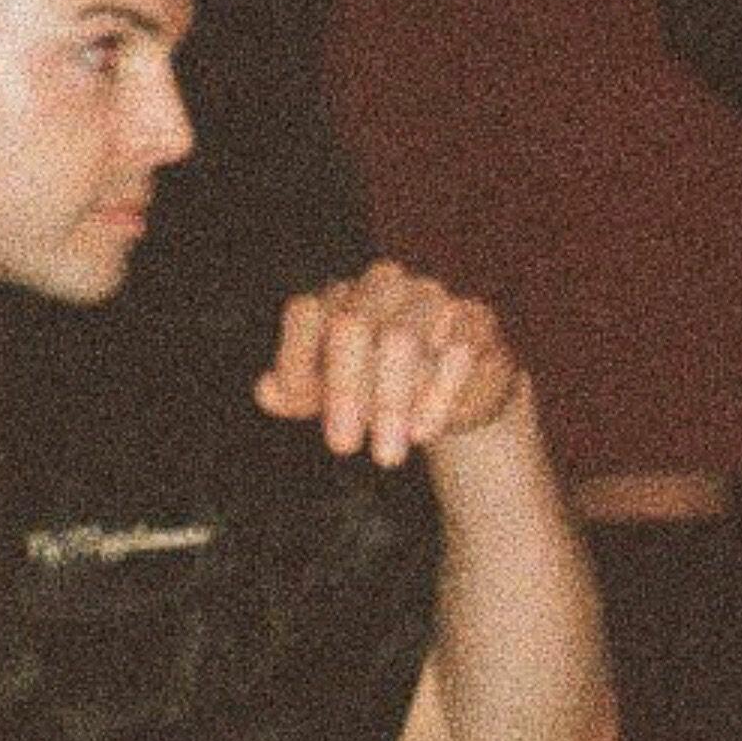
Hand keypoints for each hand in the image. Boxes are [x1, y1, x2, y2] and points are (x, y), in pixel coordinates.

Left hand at [257, 262, 524, 466]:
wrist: (457, 393)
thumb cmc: (380, 387)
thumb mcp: (331, 396)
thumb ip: (296, 391)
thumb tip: (266, 389)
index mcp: (339, 297)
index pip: (306, 313)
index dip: (298, 363)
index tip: (302, 410)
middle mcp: (383, 286)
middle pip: (352, 324)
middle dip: (345, 391)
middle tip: (343, 448)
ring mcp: (432, 297)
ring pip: (402, 338)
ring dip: (389, 402)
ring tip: (387, 454)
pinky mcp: (475, 318)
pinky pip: (456, 349)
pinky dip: (436, 396)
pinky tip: (423, 432)